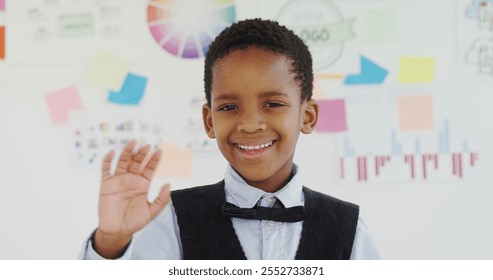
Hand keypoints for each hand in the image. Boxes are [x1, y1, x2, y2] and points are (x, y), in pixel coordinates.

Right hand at [94, 140, 169, 257]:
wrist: (117, 231)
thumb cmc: (135, 221)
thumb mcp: (152, 212)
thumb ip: (161, 199)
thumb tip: (169, 184)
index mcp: (143, 184)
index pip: (149, 168)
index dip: (154, 159)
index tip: (159, 150)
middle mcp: (131, 179)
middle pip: (136, 162)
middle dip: (141, 154)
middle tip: (146, 145)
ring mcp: (118, 180)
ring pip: (122, 162)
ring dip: (127, 152)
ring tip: (132, 142)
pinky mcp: (106, 185)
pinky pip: (106, 170)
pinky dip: (107, 161)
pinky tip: (111, 152)